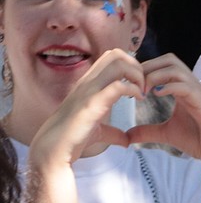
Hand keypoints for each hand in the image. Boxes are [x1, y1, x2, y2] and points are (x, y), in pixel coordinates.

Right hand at [29, 48, 144, 164]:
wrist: (54, 148)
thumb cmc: (73, 138)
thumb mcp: (97, 132)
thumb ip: (113, 133)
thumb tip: (126, 141)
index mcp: (89, 84)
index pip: (111, 58)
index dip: (131, 66)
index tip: (139, 85)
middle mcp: (88, 82)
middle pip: (116, 54)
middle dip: (136, 66)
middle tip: (143, 86)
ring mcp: (89, 90)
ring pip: (117, 64)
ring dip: (136, 75)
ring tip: (142, 92)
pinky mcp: (92, 103)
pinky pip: (117, 85)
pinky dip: (133, 89)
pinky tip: (138, 99)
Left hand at [124, 54, 200, 174]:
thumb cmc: (198, 139)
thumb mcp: (166, 133)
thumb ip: (147, 132)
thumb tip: (126, 136)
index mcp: (181, 89)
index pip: (162, 65)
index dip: (144, 70)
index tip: (130, 85)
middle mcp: (190, 85)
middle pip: (169, 59)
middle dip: (149, 67)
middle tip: (135, 84)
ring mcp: (197, 92)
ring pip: (176, 68)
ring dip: (156, 75)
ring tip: (144, 90)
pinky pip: (185, 85)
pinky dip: (169, 86)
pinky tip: (157, 95)